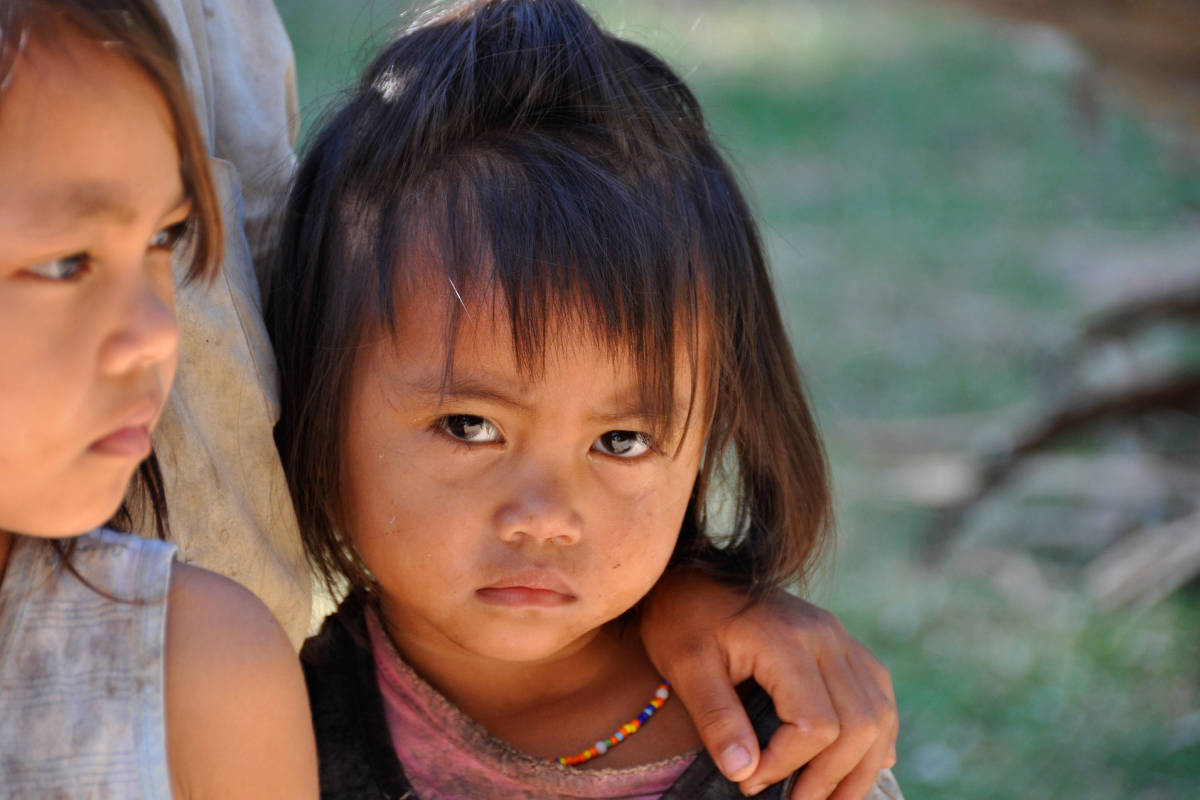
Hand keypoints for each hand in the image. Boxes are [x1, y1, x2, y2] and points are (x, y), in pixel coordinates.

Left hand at [640, 570, 896, 798]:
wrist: (693, 572)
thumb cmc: (682, 616)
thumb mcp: (685, 665)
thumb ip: (716, 718)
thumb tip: (745, 773)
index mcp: (786, 639)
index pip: (816, 723)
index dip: (787, 765)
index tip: (749, 782)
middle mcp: (826, 635)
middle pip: (860, 724)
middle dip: (832, 778)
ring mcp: (839, 636)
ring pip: (879, 712)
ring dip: (861, 765)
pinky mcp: (841, 642)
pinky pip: (876, 692)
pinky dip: (874, 734)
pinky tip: (858, 763)